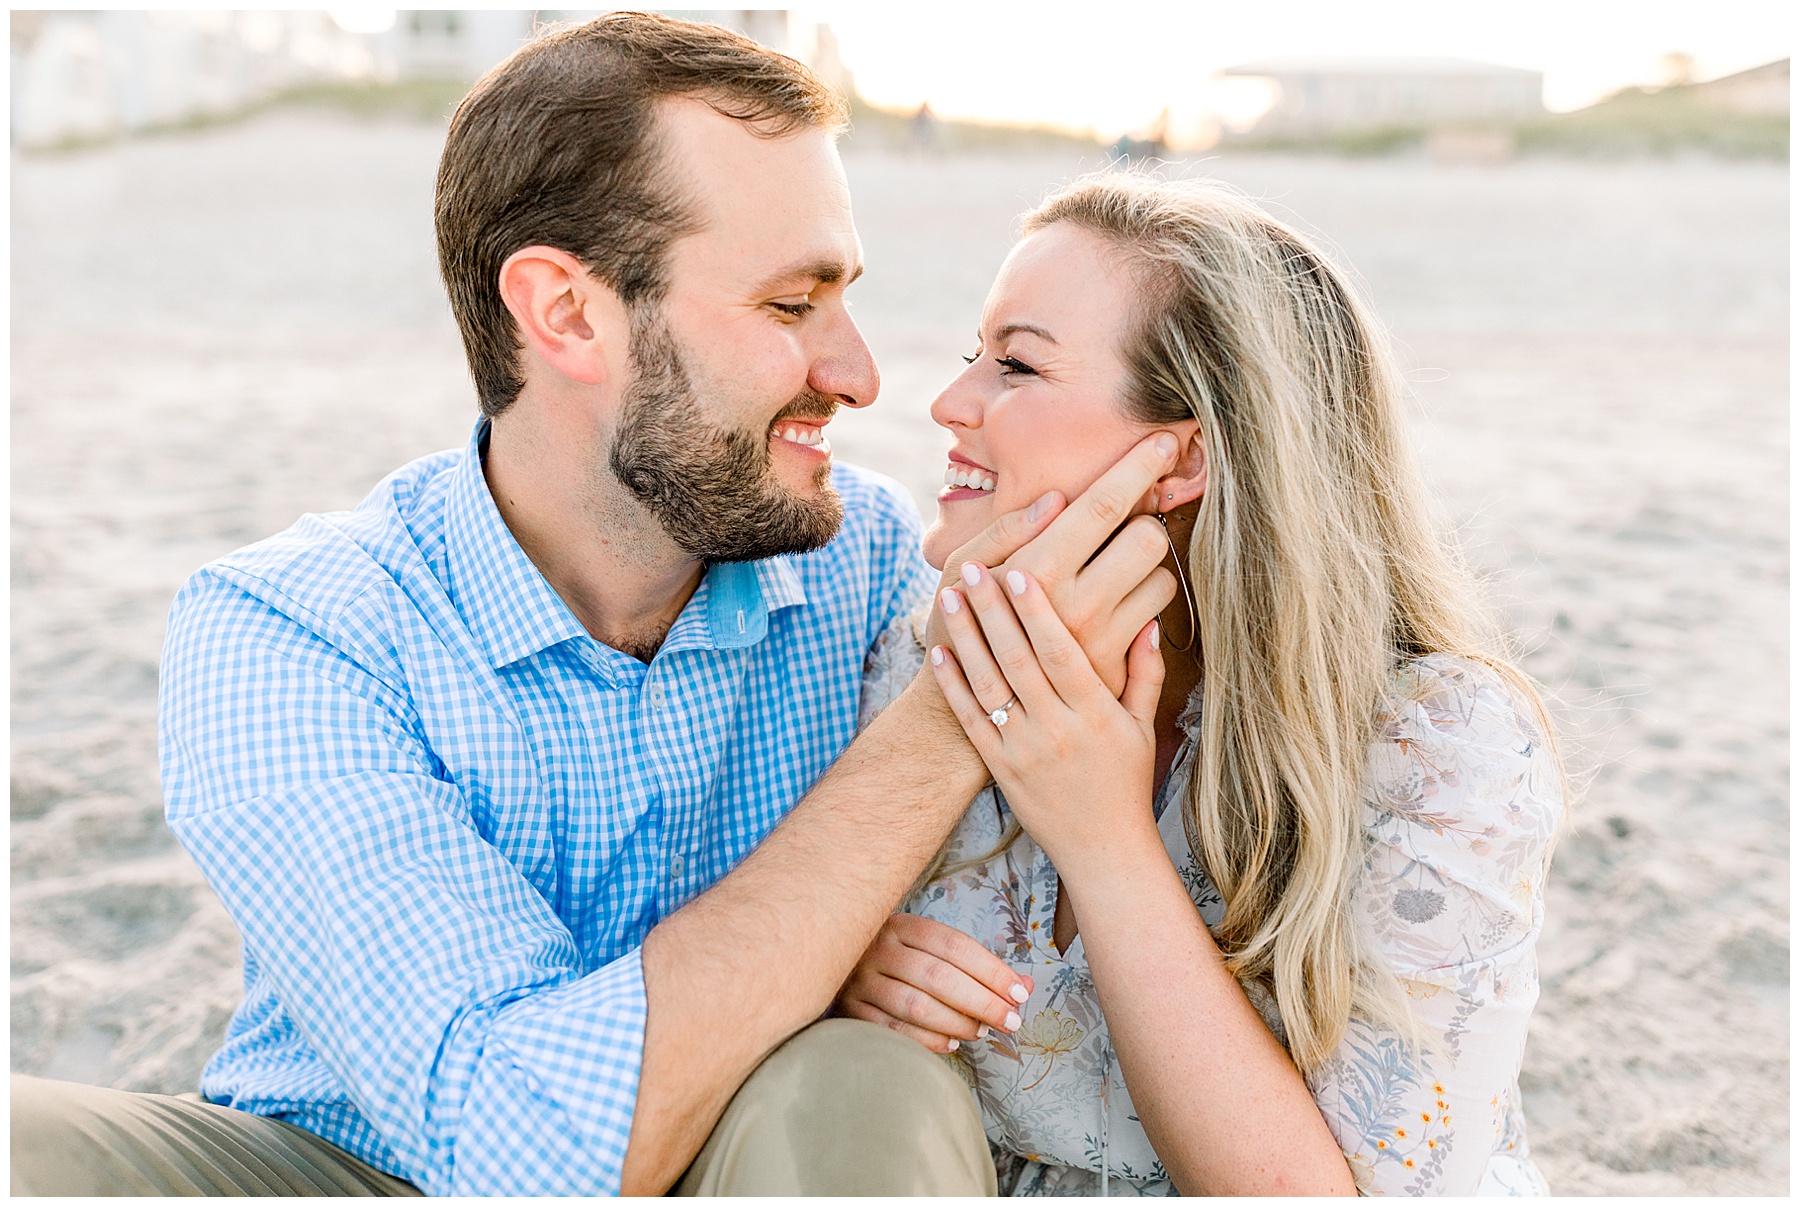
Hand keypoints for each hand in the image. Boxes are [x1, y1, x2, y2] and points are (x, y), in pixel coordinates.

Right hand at [834, 912, 1034, 1053]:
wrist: (831, 965)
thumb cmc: (899, 963)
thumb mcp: (932, 952)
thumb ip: (978, 968)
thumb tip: (1025, 987)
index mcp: (901, 925)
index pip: (955, 946)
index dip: (991, 971)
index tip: (1020, 993)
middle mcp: (877, 949)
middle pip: (938, 976)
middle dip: (982, 1002)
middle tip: (1010, 1021)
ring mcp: (859, 981)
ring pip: (916, 1005)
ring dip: (957, 1023)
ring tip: (980, 1032)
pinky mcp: (849, 1013)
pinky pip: (894, 1032)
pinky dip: (928, 1041)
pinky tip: (952, 1045)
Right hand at [925, 432, 1180, 696]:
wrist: (973, 713)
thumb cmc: (963, 623)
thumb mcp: (962, 569)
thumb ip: (1005, 529)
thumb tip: (1056, 498)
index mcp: (1034, 569)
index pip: (1102, 505)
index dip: (1138, 467)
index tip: (1163, 441)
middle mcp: (1071, 603)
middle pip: (1147, 535)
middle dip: (1146, 521)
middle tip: (1129, 523)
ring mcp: (1097, 638)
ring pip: (1161, 578)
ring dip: (1146, 568)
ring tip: (1115, 573)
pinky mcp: (1115, 666)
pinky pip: (1158, 617)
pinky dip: (1145, 603)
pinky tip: (1118, 605)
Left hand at [931, 564, 1164, 878]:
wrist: (1103, 849)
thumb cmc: (1126, 782)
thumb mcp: (1144, 726)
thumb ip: (1145, 672)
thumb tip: (1149, 619)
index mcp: (1095, 713)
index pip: (1062, 653)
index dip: (1038, 612)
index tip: (1021, 572)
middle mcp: (1057, 729)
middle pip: (1019, 660)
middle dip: (993, 611)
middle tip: (974, 569)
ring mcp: (1024, 750)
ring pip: (990, 685)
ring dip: (966, 638)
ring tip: (949, 596)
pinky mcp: (1000, 768)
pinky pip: (972, 720)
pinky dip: (952, 685)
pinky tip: (938, 651)